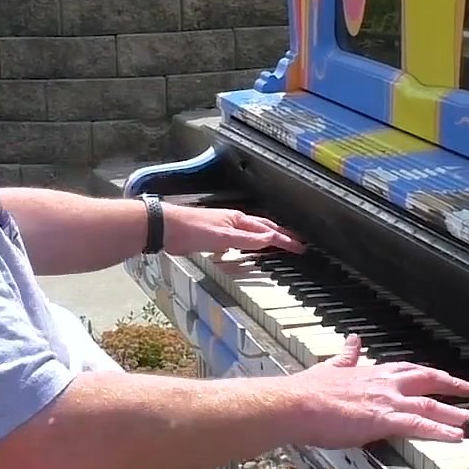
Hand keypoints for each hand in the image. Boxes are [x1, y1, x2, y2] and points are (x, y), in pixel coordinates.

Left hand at [163, 203, 304, 254]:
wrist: (167, 227)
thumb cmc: (193, 229)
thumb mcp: (224, 237)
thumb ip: (247, 240)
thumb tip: (271, 240)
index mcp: (240, 220)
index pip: (269, 231)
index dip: (285, 240)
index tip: (300, 247)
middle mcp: (234, 222)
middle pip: (264, 228)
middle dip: (281, 236)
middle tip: (296, 244)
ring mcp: (224, 227)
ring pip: (252, 232)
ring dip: (267, 238)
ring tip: (278, 244)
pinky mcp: (214, 236)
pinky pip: (239, 239)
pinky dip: (250, 243)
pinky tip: (246, 248)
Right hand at [285, 335, 468, 446]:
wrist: (295, 404)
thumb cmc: (308, 391)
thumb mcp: (331, 366)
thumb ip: (346, 356)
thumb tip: (352, 340)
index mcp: (373, 372)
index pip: (410, 370)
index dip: (431, 374)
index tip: (447, 378)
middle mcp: (385, 383)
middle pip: (428, 381)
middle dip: (454, 386)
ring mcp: (386, 400)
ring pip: (429, 405)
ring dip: (455, 413)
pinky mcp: (382, 419)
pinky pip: (419, 425)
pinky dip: (441, 431)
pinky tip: (457, 437)